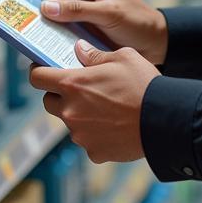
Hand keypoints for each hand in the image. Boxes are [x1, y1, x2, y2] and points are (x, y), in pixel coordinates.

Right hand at [30, 0, 167, 64]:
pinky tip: (53, 46)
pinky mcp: (83, 24)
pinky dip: (59, 36)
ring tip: (44, 40)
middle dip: (46, 11)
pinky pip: (64, 28)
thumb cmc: (137, 20)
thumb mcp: (108, 13)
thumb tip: (45, 8)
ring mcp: (83, 6)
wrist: (154, 44)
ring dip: (52, 27)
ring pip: (57, 14)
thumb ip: (77, 10)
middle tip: (33, 26)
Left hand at [30, 40, 159, 162]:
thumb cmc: (142, 84)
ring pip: (70, 122)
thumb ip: (94, 54)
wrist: (163, 120)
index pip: (37, 77)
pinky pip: (87, 140)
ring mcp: (81, 135)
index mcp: (73, 84)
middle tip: (78, 88)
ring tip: (103, 107)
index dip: (38, 71)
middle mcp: (70, 111)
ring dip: (79, 114)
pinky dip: (95, 133)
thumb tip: (79, 50)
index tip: (43, 68)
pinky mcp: (94, 152)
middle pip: (49, 102)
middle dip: (58, 94)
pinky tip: (113, 125)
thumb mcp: (121, 57)